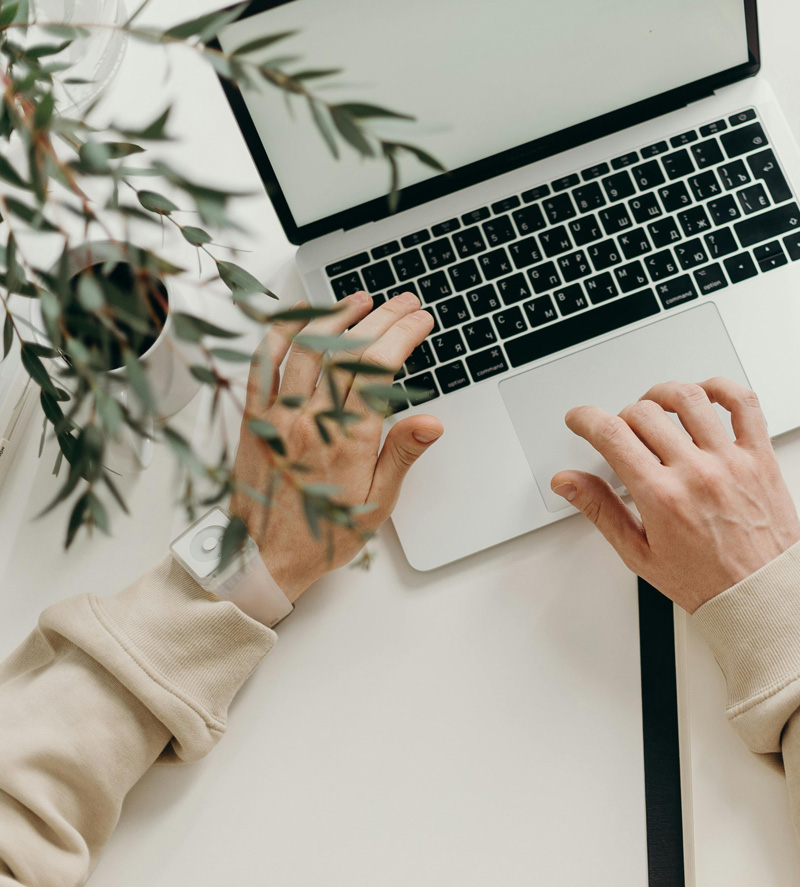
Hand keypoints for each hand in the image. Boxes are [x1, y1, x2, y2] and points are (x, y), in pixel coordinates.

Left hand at [229, 291, 440, 600]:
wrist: (262, 559)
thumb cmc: (322, 534)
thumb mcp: (376, 505)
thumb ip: (401, 456)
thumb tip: (431, 422)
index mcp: (347, 441)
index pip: (380, 369)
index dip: (403, 335)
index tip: (420, 321)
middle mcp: (311, 420)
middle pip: (349, 351)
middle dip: (382, 318)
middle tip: (404, 303)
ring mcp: (278, 415)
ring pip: (308, 347)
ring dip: (337, 316)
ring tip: (361, 300)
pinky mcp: (253, 416)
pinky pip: (263, 362)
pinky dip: (281, 332)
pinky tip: (301, 316)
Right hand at [550, 379, 799, 612]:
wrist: (763, 595)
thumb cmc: (706, 581)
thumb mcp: (639, 554)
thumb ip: (600, 511)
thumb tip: (567, 483)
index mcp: (662, 497)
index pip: (612, 436)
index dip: (586, 419)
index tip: (580, 419)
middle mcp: (696, 473)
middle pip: (644, 413)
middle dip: (622, 417)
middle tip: (622, 433)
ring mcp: (730, 461)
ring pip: (689, 398)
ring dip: (663, 394)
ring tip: (656, 407)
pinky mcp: (760, 457)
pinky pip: (744, 404)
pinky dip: (722, 388)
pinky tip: (705, 395)